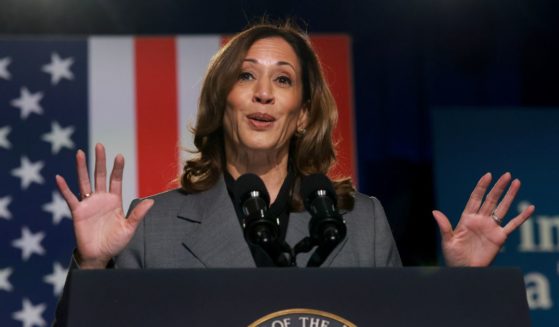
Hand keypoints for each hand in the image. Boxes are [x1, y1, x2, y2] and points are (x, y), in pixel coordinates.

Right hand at [56, 143, 153, 268]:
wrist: (100, 255)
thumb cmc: (115, 242)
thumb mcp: (129, 228)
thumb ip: (138, 214)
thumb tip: (151, 201)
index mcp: (115, 201)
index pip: (116, 180)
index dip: (117, 168)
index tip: (119, 156)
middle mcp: (101, 199)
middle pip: (100, 176)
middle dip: (100, 161)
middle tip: (99, 145)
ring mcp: (89, 204)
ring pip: (85, 182)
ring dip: (82, 168)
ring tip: (80, 153)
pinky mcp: (78, 212)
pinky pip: (70, 198)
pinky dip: (64, 188)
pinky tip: (59, 178)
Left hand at [432, 172, 534, 266]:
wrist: (465, 271)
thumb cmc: (453, 257)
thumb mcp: (447, 241)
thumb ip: (444, 226)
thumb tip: (434, 212)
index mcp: (467, 219)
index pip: (475, 198)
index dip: (481, 187)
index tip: (487, 175)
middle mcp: (480, 220)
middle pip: (491, 200)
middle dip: (498, 187)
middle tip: (506, 175)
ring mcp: (491, 227)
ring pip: (502, 208)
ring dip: (509, 196)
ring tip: (517, 182)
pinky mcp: (499, 237)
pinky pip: (513, 225)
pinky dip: (522, 217)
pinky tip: (530, 208)